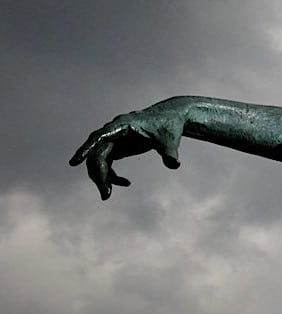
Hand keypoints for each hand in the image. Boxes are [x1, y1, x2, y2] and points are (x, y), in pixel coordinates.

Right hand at [69, 100, 185, 199]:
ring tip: (108, 195)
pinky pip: (107, 163)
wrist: (171, 118)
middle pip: (97, 153)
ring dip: (102, 177)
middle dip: (98, 174)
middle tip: (105, 195)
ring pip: (98, 160)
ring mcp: (113, 140)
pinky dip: (111, 175)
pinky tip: (125, 183)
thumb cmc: (169, 125)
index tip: (74, 162)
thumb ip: (170, 152)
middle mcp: (113, 132)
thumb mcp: (170, 139)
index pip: (98, 137)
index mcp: (122, 125)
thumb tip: (174, 165)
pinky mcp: (117, 147)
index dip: (86, 149)